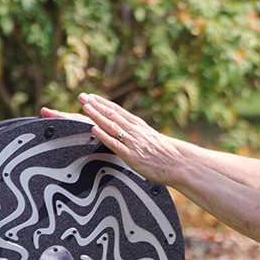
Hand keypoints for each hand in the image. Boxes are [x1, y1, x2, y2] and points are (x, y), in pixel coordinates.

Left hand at [40, 95, 182, 186]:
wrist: (177, 163)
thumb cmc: (164, 154)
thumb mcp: (149, 137)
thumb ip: (137, 132)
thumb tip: (126, 128)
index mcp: (138, 125)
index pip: (117, 110)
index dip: (103, 102)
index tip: (90, 96)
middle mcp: (134, 130)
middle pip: (112, 114)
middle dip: (95, 105)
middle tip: (82, 96)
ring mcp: (132, 142)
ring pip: (111, 126)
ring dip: (97, 116)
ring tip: (85, 107)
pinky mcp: (131, 155)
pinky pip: (115, 144)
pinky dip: (104, 136)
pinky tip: (94, 130)